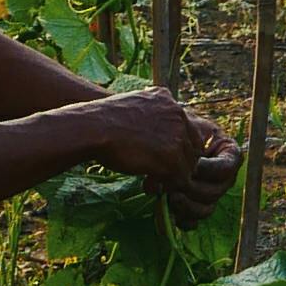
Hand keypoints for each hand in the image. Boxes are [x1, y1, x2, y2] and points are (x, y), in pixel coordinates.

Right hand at [88, 86, 241, 219]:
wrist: (93, 128)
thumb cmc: (104, 121)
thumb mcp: (133, 108)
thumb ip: (151, 118)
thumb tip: (159, 141)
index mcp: (167, 99)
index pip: (187, 129)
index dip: (175, 148)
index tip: (158, 157)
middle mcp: (177, 113)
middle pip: (191, 148)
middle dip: (175, 163)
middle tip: (154, 174)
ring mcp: (177, 134)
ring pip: (188, 165)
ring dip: (170, 176)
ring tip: (149, 181)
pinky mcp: (171, 155)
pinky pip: (180, 179)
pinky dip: (166, 186)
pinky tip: (146, 184)